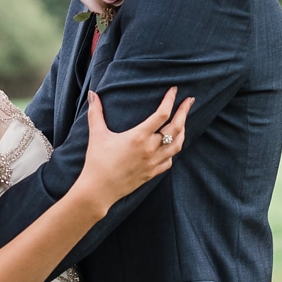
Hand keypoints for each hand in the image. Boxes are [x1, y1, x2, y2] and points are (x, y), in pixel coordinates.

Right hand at [78, 86, 194, 213]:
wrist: (99, 190)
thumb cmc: (97, 162)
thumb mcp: (97, 135)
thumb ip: (96, 113)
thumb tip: (92, 94)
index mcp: (139, 137)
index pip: (162, 114)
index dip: (170, 100)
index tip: (174, 90)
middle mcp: (150, 149)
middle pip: (176, 128)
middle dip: (184, 112)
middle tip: (189, 101)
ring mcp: (153, 162)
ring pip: (177, 145)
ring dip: (183, 131)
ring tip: (183, 121)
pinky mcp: (152, 173)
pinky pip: (170, 161)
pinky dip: (173, 151)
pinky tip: (171, 146)